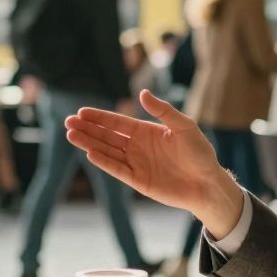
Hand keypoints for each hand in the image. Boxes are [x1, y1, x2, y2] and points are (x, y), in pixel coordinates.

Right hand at [65, 90, 245, 235]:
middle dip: (88, 129)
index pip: (117, 123)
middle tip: (68, 122)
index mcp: (146, 131)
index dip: (100, 117)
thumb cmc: (200, 153)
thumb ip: (163, 111)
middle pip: (107, 136)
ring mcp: (136, 164)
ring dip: (90, 143)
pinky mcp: (138, 181)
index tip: (81, 112)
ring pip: (107, 151)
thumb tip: (142, 93)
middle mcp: (137, 147)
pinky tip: (90, 153)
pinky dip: (104, 162)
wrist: (208, 183)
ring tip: (71, 135)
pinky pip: (117, 170)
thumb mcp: (184, 126)